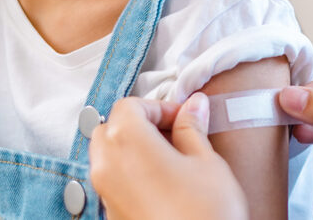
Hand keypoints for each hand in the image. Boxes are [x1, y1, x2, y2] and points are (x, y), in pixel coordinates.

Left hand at [89, 93, 247, 219]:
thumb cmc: (206, 212)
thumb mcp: (207, 161)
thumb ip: (193, 128)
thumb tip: (194, 104)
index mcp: (127, 140)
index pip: (131, 105)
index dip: (160, 106)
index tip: (185, 117)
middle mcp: (106, 165)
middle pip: (112, 128)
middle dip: (141, 125)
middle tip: (176, 135)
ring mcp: (105, 194)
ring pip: (108, 156)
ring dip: (134, 149)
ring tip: (173, 161)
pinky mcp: (111, 216)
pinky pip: (113, 183)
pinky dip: (132, 174)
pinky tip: (164, 185)